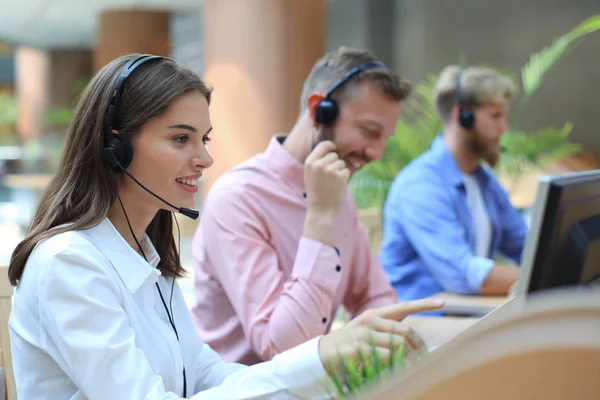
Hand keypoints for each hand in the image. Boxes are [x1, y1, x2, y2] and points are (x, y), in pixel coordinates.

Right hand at [304, 140, 349, 216]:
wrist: (321, 210)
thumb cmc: (316, 193)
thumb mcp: (310, 175)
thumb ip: (316, 162)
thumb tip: (330, 150)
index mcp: (309, 163)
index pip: (323, 145)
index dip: (330, 146)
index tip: (334, 149)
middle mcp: (319, 164)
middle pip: (334, 155)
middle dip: (335, 163)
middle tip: (330, 177)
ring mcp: (330, 169)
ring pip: (341, 163)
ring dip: (340, 171)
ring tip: (332, 183)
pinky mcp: (341, 176)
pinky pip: (347, 171)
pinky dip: (345, 178)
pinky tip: (337, 187)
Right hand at [317, 299, 443, 371]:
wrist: (321, 354)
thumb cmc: (349, 345)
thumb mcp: (367, 331)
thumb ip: (387, 329)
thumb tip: (411, 337)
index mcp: (374, 314)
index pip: (403, 307)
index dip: (423, 304)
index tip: (442, 303)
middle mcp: (370, 321)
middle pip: (406, 331)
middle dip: (419, 346)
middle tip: (424, 358)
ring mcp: (364, 335)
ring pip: (399, 345)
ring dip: (408, 359)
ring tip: (410, 367)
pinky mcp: (359, 349)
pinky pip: (386, 358)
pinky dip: (395, 366)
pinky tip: (394, 371)